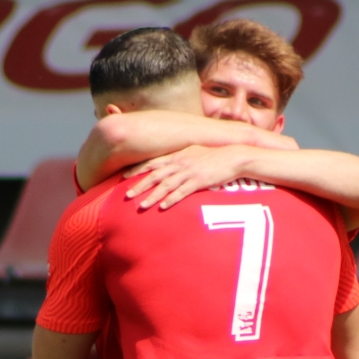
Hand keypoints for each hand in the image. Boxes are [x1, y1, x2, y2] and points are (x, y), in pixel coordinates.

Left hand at [125, 145, 254, 210]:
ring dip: (152, 197)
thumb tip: (169, 161)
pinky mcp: (199, 181)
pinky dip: (171, 200)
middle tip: (127, 195)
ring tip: (141, 206)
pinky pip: (182, 192)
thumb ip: (180, 156)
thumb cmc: (214, 155)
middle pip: (155, 175)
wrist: (233, 157)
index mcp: (177, 156)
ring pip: (166, 186)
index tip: (124, 177)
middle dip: (139, 185)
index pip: (153, 163)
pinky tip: (162, 207)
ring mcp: (189, 172)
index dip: (137, 170)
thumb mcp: (194, 151)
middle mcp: (180, 163)